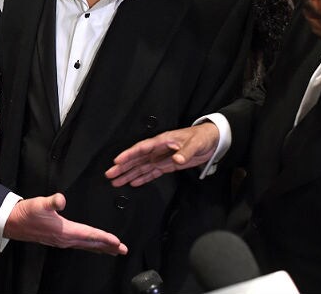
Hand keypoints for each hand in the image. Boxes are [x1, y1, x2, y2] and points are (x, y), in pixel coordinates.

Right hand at [4, 193, 127, 255]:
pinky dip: (90, 245)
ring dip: (101, 248)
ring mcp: (62, 241)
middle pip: (92, 244)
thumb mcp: (40, 203)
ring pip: (86, 246)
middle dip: (108, 247)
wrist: (12, 222)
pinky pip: (80, 245)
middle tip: (123, 249)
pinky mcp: (58, 240)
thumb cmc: (27, 213)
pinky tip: (92, 245)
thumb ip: (52, 201)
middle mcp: (65, 239)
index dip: (105, 238)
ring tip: (113, 250)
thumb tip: (61, 199)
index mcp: (65, 231)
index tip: (118, 242)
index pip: (90, 235)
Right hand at [105, 122, 219, 186]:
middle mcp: (158, 150)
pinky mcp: (167, 165)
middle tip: (109, 175)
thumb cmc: (201, 137)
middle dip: (123, 167)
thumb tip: (178, 159)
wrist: (211, 140)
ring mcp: (161, 158)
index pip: (142, 148)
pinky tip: (133, 183)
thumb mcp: (195, 143)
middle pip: (137, 159)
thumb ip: (186, 151)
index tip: (117, 161)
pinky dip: (143, 178)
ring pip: (141, 167)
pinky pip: (152, 172)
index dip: (129, 154)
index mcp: (162, 141)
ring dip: (129, 174)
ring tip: (116, 181)